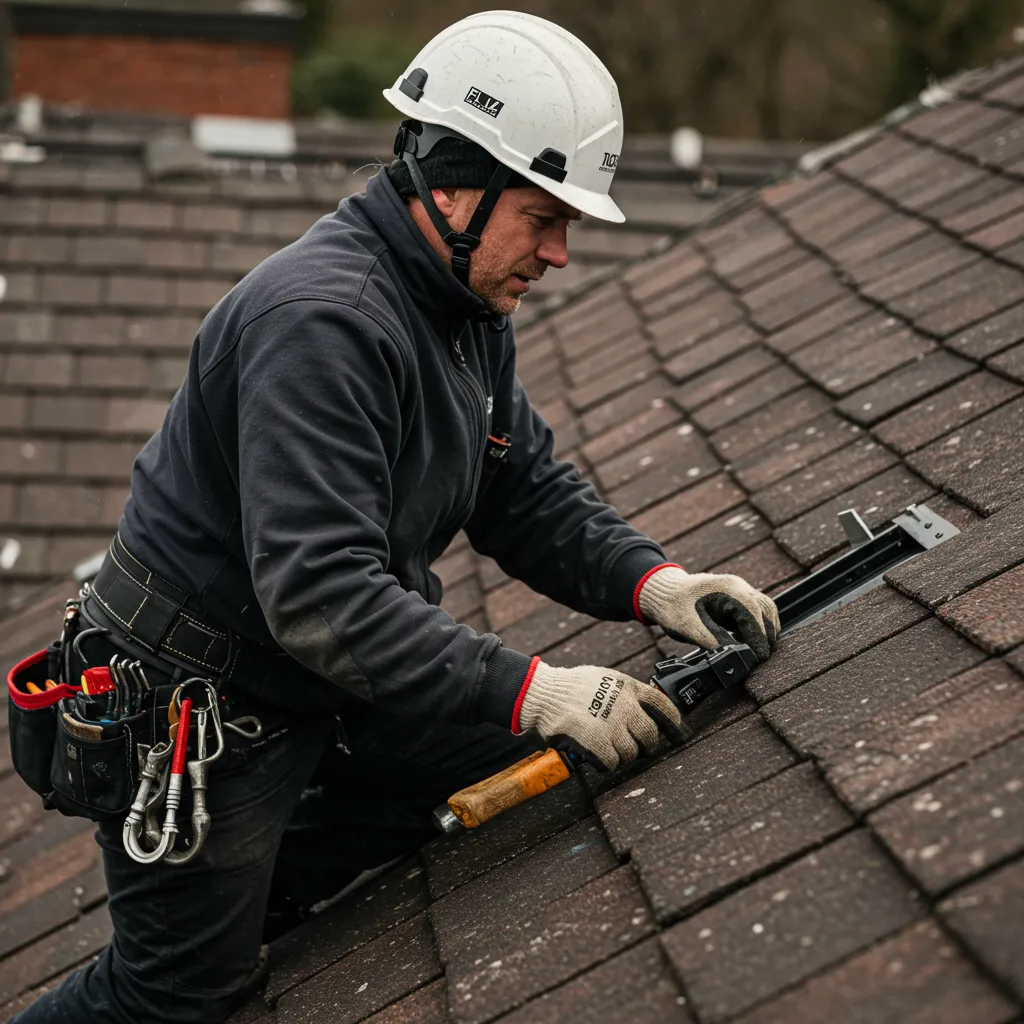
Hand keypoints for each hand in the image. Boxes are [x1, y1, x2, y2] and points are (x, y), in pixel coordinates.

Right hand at [514, 660, 685, 771]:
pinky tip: (600, 759)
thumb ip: (624, 692)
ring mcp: (613, 725)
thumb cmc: (572, 686)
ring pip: (631, 752)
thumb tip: (643, 709)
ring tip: (611, 750)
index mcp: (628, 687)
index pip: (662, 705)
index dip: (674, 721)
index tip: (678, 732)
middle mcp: (625, 706)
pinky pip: (613, 762)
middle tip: (642, 750)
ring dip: (623, 756)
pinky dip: (607, 764)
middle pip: (650, 735)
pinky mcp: (599, 742)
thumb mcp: (604, 678)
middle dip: (648, 746)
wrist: (545, 694)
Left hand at [638, 565, 779, 660]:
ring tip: (756, 653)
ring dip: (764, 631)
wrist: (662, 593)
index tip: (758, 658)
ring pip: (764, 610)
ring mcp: (738, 590)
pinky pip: (756, 612)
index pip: (754, 615)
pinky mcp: (736, 598)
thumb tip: (737, 659)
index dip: (759, 638)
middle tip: (758, 660)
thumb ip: (716, 643)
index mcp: (729, 589)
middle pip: (765, 611)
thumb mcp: (692, 629)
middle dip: (765, 636)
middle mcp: (738, 586)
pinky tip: (750, 642)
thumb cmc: (673, 607)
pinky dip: (757, 627)